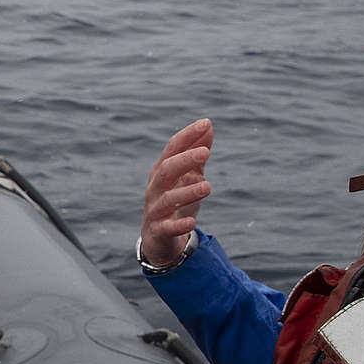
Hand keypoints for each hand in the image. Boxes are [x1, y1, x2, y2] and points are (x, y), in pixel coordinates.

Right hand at [140, 119, 214, 271]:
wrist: (159, 239)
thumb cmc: (176, 202)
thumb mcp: (188, 176)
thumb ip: (197, 153)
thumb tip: (208, 126)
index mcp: (162, 171)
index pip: (172, 149)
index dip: (187, 136)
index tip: (206, 124)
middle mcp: (155, 188)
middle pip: (166, 170)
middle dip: (184, 160)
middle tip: (206, 152)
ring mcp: (155, 209)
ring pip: (168, 198)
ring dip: (187, 191)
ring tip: (207, 186)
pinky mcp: (158, 231)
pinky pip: (167, 228)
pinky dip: (179, 225)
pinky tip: (192, 222)